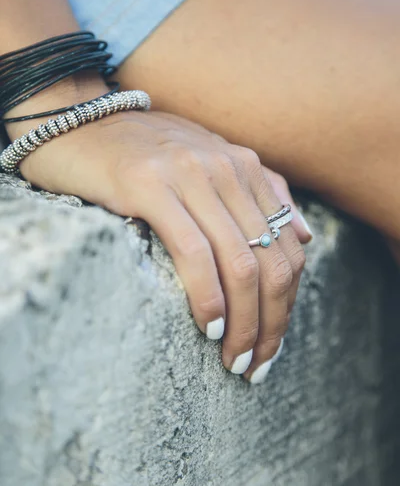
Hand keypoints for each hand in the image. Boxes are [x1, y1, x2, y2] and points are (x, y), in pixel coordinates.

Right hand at [13, 109, 309, 381]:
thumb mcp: (208, 166)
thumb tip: (304, 236)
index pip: (288, 249)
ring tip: (233, 359)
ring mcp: (189, 174)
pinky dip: (207, 296)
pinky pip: (193, 251)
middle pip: (271, 262)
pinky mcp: (149, 185)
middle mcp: (226, 168)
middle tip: (254, 365)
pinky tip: (207, 325)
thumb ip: (260, 193)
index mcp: (244, 167)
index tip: (271, 346)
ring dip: (243, 322)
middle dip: (270, 324)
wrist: (76, 120)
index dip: (287, 305)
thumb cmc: (140, 155)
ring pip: (239, 261)